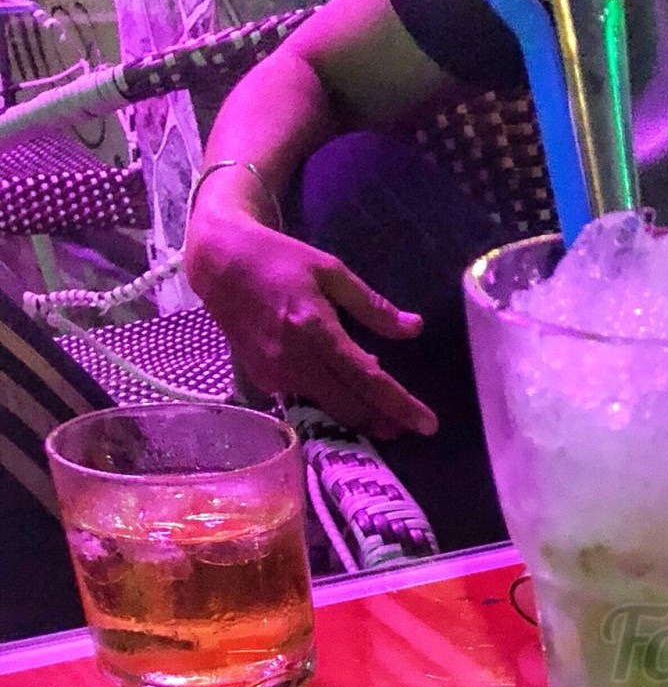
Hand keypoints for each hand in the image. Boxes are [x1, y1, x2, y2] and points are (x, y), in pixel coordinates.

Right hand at [185, 214, 437, 439]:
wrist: (219, 263)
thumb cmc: (280, 261)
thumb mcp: (332, 272)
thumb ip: (373, 307)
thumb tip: (414, 329)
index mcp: (315, 329)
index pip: (366, 379)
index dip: (399, 405)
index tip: (428, 425)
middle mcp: (293, 359)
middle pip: (350, 406)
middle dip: (383, 421)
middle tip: (410, 425)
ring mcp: (274, 374)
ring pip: (328, 408)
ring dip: (359, 415)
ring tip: (384, 413)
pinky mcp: (262, 380)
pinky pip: (306, 399)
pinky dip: (331, 399)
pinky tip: (345, 390)